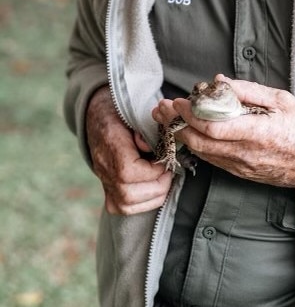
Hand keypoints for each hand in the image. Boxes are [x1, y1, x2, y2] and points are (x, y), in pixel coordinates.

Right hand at [86, 86, 172, 214]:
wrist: (100, 116)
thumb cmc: (124, 112)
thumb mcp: (136, 112)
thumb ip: (146, 130)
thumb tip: (153, 149)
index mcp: (111, 142)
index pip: (128, 171)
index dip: (152, 171)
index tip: (165, 161)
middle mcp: (103, 165)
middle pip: (128, 194)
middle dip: (157, 187)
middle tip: (169, 173)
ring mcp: (103, 179)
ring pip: (126, 204)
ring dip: (152, 197)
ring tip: (163, 181)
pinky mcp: (106, 189)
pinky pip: (122, 207)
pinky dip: (142, 204)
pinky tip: (153, 190)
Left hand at [153, 75, 294, 187]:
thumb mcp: (281, 100)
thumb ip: (248, 90)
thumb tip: (219, 81)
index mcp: (257, 133)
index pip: (214, 127)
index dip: (191, 115)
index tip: (178, 101)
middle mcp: (247, 154)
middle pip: (201, 142)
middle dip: (177, 125)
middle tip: (162, 109)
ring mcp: (243, 167)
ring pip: (204, 154)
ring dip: (182, 136)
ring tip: (167, 120)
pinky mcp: (242, 174)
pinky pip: (214, 160)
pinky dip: (197, 146)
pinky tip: (188, 134)